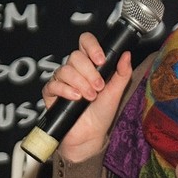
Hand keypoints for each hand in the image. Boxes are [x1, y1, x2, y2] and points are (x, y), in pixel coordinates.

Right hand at [43, 32, 132, 161]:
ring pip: (65, 70)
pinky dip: (66, 91)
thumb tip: (126, 54)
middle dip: (89, 73)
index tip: (101, 61)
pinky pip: (53, 84)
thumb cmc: (102, 113)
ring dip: (80, 83)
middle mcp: (74, 70)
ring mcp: (61, 81)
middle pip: (75, 56)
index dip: (92, 46)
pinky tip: (76, 99)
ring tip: (89, 97)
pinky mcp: (51, 94)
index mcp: (89, 65)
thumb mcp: (116, 92)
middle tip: (99, 88)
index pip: (85, 42)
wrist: (90, 135)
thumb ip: (122, 73)